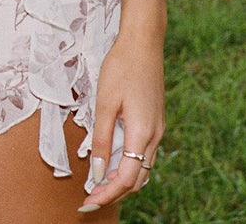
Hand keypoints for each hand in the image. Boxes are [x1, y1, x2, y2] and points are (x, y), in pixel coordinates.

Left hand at [78, 32, 164, 212]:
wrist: (143, 42)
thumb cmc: (122, 67)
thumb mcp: (105, 103)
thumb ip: (102, 139)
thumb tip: (98, 172)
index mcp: (142, 134)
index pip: (126, 179)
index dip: (107, 194)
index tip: (88, 202)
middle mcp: (154, 136)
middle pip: (137, 179)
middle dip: (114, 193)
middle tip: (89, 199)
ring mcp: (157, 129)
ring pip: (141, 168)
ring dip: (121, 181)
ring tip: (98, 185)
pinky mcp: (154, 121)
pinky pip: (143, 153)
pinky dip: (128, 165)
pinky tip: (112, 162)